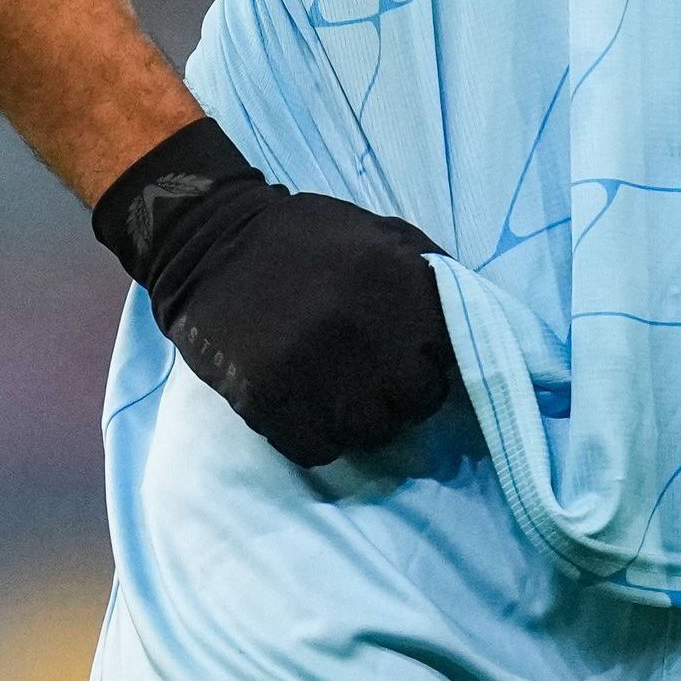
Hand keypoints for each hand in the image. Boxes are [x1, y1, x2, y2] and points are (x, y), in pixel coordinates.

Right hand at [93, 120, 455, 466]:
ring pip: (369, 434)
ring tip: (342, 397)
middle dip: (402, 398)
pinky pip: (317, 449)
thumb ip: (428, 270)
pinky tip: (308, 409)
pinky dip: (318, 438)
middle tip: (378, 384)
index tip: (413, 360)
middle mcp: (360, 329)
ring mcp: (312, 368)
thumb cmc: (305, 237)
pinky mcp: (267, 399)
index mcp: (395, 281)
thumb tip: (471, 318)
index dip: (431, 365)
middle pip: (414, 405)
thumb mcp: (379, 231)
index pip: (446, 359)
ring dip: (362, 422)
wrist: (209, 242)